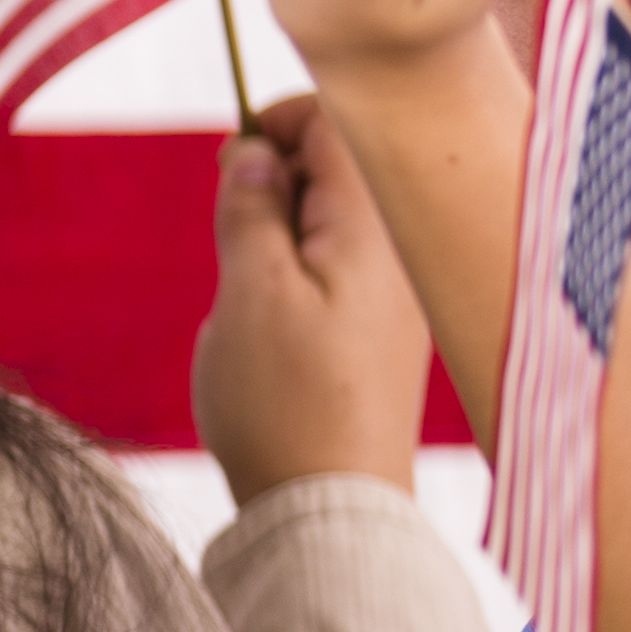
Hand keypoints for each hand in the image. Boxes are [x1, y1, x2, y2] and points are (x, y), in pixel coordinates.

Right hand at [193, 97, 431, 502]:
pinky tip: (273, 324)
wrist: (329, 509)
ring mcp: (395, 294)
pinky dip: (293, 273)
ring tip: (251, 290)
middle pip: (337, 165)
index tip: (230, 167)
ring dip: (276, 231)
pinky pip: (336, 266)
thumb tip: (251, 152)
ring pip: (330, 218)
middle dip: (271, 180)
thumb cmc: (285, 401)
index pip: (338, 122)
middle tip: (234, 234)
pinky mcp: (382, 330)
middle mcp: (399, 253)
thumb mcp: (247, 292)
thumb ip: (250, 208)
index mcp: (373, 230)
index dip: (276, 122)